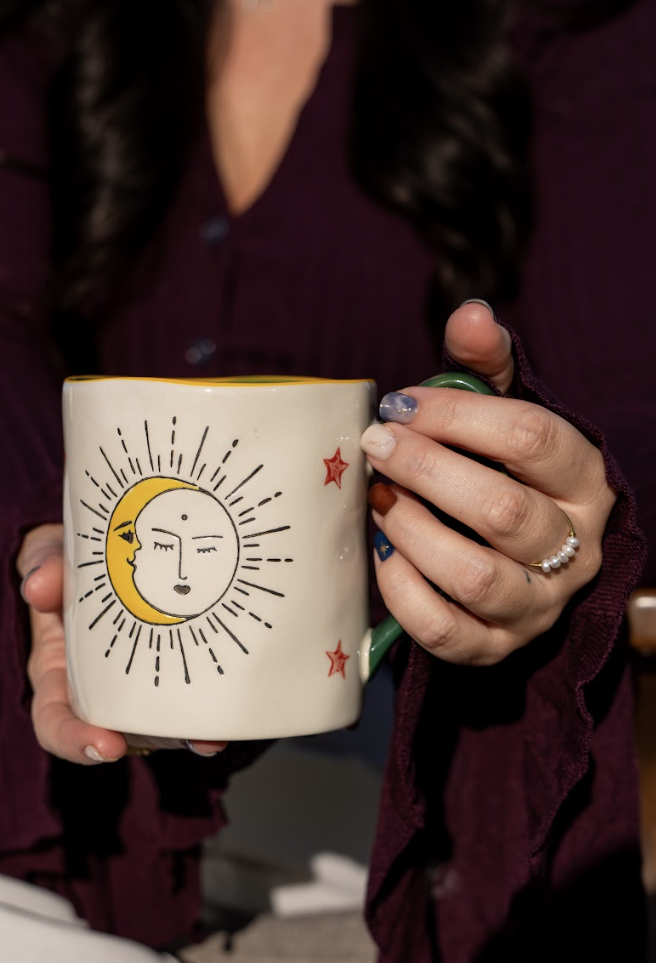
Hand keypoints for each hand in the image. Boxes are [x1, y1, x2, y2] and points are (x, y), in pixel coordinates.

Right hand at [16, 524, 225, 763]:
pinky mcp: (169, 676)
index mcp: (56, 675)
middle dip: (159, 743)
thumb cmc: (67, 566)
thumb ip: (44, 566)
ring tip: (217, 734)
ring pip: (161, 726)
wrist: (100, 557)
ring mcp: (135, 691)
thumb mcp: (49, 558)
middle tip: (195, 741)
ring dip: (191, 733)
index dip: (75, 741)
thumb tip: (37, 587)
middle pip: (123, 735)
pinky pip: (186, 699)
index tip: (106, 746)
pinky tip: (232, 704)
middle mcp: (96, 694)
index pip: (55, 722)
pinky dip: (208, 705)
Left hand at [362, 301, 615, 664]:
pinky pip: (445, 631)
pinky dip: (403, 594)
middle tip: (376, 446)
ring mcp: (537, 606)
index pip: (533, 439)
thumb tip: (470, 313)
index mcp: (585, 480)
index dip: (458, 415)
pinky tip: (381, 555)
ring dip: (413, 532)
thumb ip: (487, 366)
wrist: (514, 560)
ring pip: (475, 576)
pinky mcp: (495, 648)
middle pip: (502, 510)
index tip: (400, 403)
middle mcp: (575, 548)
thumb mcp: (504, 415)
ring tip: (377, 499)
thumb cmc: (502, 473)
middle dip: (426, 471)